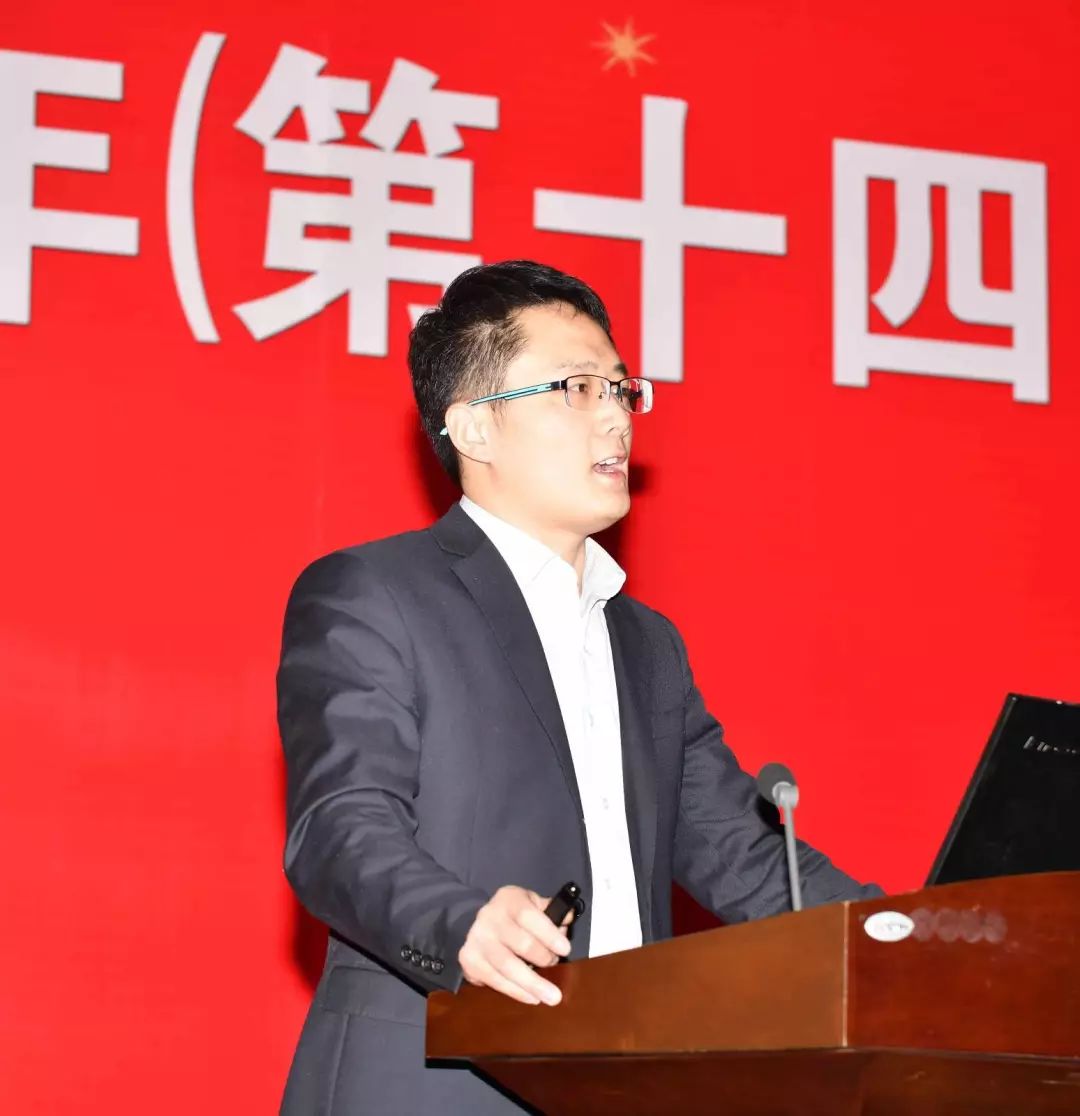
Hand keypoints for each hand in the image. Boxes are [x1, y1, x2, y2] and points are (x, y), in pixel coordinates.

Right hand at [458, 885, 572, 1005]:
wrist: (478, 924)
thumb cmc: (514, 916)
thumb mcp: (531, 904)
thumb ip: (551, 911)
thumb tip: (569, 917)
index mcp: (508, 899)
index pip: (528, 916)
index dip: (548, 933)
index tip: (565, 950)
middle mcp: (489, 917)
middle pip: (520, 943)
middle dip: (543, 959)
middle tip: (556, 966)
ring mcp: (476, 939)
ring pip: (507, 966)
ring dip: (532, 984)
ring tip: (552, 997)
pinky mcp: (469, 961)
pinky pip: (495, 980)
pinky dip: (516, 992)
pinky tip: (532, 997)